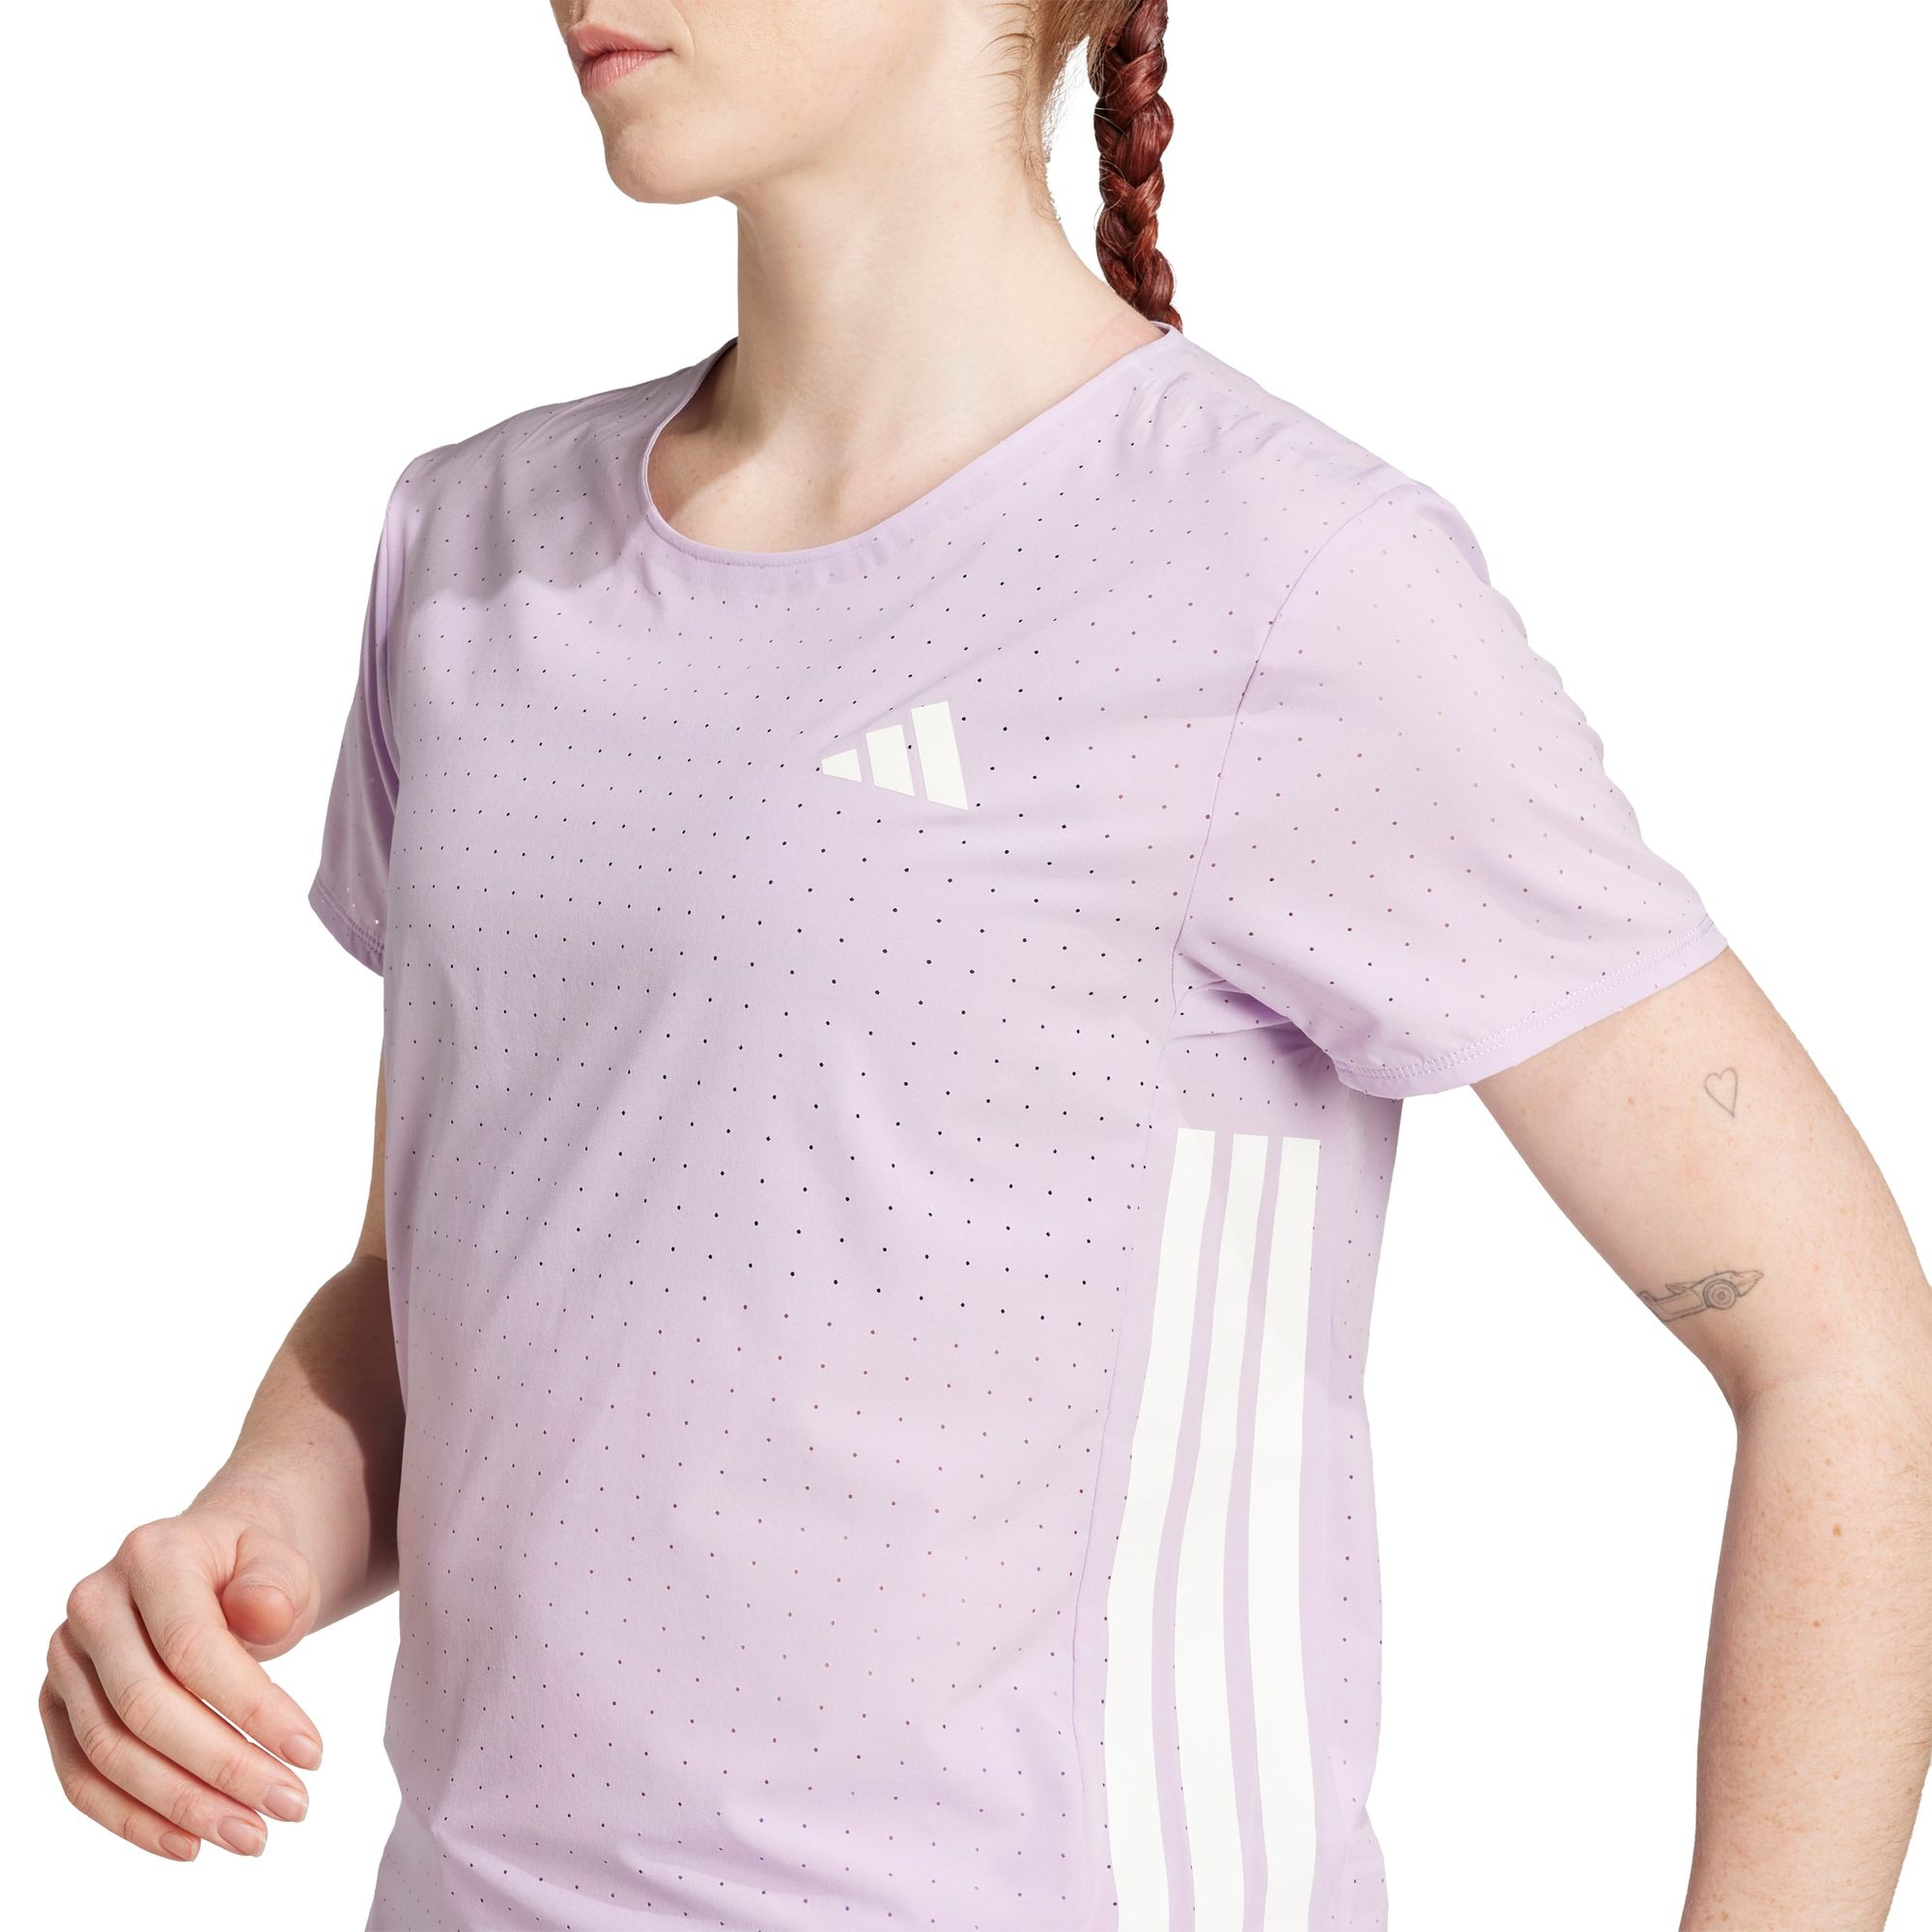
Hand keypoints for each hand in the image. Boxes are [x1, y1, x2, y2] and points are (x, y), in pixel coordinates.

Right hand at [40, 1503, 324, 1861]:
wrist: (213, 1566)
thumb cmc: (251, 1570)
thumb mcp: (281, 1560)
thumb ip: (276, 1583)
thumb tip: (264, 1614)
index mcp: (151, 1555)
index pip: (192, 1647)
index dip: (252, 1707)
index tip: (312, 1754)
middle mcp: (93, 1604)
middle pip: (146, 1708)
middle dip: (224, 1768)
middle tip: (291, 1807)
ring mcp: (67, 1658)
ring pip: (110, 1753)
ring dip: (182, 1805)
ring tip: (251, 1834)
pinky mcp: (58, 1706)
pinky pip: (80, 1777)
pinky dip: (133, 1819)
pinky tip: (190, 1842)